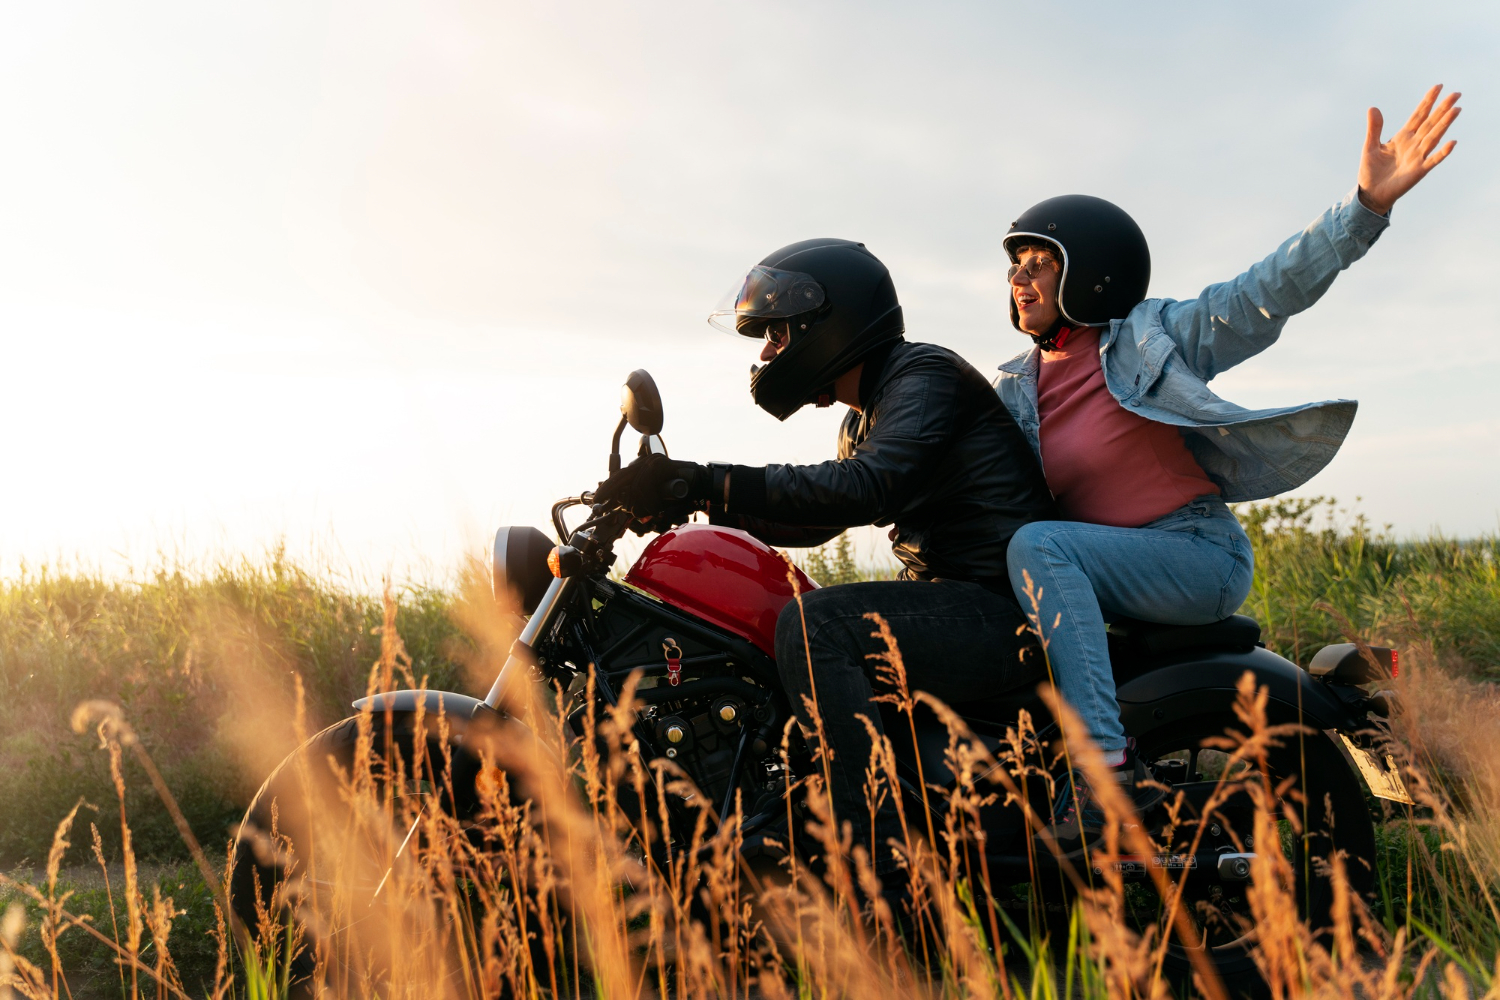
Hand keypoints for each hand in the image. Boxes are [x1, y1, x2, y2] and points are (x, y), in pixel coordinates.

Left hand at [594, 453, 710, 517]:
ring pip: (634, 483)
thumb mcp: (657, 502)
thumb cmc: (681, 496)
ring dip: (639, 503)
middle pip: (621, 477)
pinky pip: (645, 483)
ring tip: (647, 513)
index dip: (607, 488)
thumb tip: (630, 513)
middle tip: (604, 505)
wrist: (702, 487)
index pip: (619, 477)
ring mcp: (653, 461)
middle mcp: (646, 462)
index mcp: (643, 468)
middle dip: (610, 492)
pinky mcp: (660, 465)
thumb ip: (643, 505)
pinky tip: (654, 508)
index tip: (597, 500)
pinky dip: (648, 499)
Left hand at [1357, 85, 1460, 215]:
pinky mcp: (1418, 171)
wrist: (1370, 193)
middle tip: (1456, 94)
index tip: (1438, 86)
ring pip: (1434, 137)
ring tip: (1456, 110)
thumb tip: (1373, 108)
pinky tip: (1452, 142)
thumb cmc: (1371, 170)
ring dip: (1444, 124)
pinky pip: (1433, 160)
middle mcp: (1414, 144)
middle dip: (1442, 108)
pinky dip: (1442, 152)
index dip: (1428, 101)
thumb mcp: (1370, 146)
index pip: (1418, 115)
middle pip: (1430, 123)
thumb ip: (1374, 128)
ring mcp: (1418, 157)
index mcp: (1403, 136)